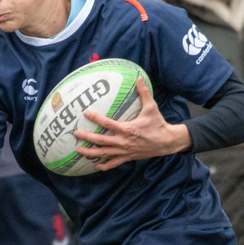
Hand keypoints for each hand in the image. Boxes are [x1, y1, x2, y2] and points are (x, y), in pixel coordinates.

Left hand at [72, 81, 188, 170]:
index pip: (108, 123)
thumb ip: (144, 93)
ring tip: (79, 150)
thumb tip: (140, 78)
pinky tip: (96, 166)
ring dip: (91, 153)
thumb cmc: (158, 124)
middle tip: (75, 134)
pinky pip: (114, 163)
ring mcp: (125, 151)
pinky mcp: (128, 157)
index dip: (96, 119)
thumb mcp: (152, 107)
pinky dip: (105, 165)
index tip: (85, 113)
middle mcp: (124, 142)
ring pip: (104, 154)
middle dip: (87, 138)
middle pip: (102, 141)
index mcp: (128, 129)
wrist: (167, 142)